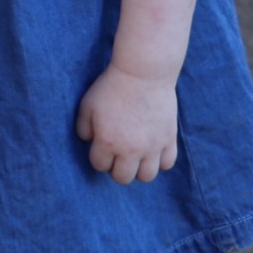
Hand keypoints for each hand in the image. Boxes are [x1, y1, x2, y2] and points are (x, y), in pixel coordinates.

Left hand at [75, 64, 178, 183]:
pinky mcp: (169, 139)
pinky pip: (167, 163)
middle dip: (117, 168)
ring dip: (138, 169)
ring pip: (147, 176)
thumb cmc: (111, 88)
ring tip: (135, 155)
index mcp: (107, 142)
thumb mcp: (87, 106)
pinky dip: (159, 161)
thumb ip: (83, 128)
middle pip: (123, 178)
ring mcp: (152, 146)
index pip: (100, 166)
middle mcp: (131, 150)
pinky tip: (152, 150)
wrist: (143, 73)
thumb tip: (89, 142)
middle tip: (117, 154)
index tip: (101, 146)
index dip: (98, 157)